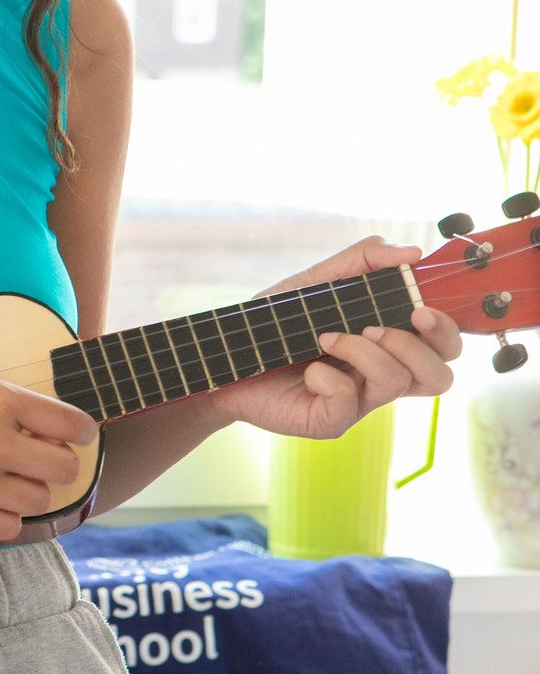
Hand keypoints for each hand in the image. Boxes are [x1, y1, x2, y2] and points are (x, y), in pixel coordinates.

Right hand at [0, 367, 96, 541]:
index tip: (76, 437)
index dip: (81, 433)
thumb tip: (49, 427)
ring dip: (28, 491)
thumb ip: (7, 403)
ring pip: (39, 500)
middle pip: (64, 468)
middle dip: (57, 464)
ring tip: (4, 480)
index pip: (73, 425)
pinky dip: (4, 517)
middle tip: (38, 461)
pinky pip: (9, 527)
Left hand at [206, 236, 461, 440]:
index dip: (446, 328)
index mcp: (389, 343)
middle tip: (380, 324)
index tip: (421, 306)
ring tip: (326, 337)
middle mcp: (381, 374)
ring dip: (366, 351)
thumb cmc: (277, 321)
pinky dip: (330, 379)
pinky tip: (308, 369)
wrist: (226, 355)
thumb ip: (363, 260)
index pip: (444, 345)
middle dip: (421, 345)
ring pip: (398, 383)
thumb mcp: (319, 280)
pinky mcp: (330, 421)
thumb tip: (411, 252)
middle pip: (439, 375)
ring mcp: (358, 401)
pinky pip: (349, 403)